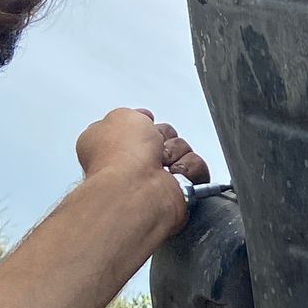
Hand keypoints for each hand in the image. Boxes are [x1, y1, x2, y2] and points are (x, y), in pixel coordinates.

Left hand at [74, 108, 211, 244]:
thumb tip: (143, 119)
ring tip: (163, 163)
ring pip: (183, 150)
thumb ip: (132, 114)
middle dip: (164, 136)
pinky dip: (190, 167)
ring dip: (177, 152)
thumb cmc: (122, 155)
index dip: (144, 124)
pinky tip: (175, 173)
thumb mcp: (120, 116)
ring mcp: (154, 180)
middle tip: (153, 146)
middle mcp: (131, 165)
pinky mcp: (177, 193)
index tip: (146, 124)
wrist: (137, 187)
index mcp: (110, 147)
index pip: (136, 128)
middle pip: (164, 137)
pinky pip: (197, 169)